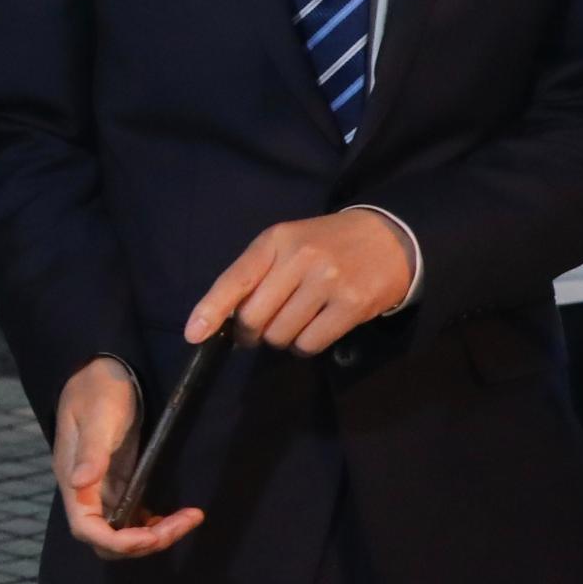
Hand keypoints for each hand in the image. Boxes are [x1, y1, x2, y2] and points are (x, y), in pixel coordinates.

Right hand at [54, 356, 201, 558]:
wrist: (100, 370)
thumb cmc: (98, 389)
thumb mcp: (99, 415)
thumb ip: (91, 451)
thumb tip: (79, 483)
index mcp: (74, 479)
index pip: (86, 529)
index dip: (118, 542)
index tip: (151, 535)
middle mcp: (87, 492)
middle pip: (108, 541)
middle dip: (144, 542)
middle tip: (182, 523)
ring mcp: (104, 489)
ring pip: (124, 533)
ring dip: (155, 536)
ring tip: (188, 518)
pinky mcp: (121, 482)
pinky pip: (135, 517)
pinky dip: (157, 524)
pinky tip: (179, 515)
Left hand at [189, 211, 416, 355]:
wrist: (389, 237)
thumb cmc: (327, 245)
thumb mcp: (288, 244)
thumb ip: (256, 274)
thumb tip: (222, 321)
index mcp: (276, 240)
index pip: (235, 279)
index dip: (210, 310)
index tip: (193, 335)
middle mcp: (300, 258)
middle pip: (253, 317)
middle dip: (250, 333)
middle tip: (261, 329)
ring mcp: (328, 281)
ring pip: (280, 334)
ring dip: (281, 338)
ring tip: (299, 319)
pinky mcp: (352, 305)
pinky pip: (309, 344)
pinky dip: (305, 345)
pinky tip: (316, 328)